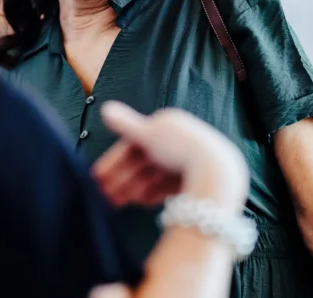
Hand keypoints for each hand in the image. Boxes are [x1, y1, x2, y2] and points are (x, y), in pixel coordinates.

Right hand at [92, 102, 247, 210]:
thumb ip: (125, 125)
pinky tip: (142, 204)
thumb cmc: (180, 149)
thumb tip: (105, 108)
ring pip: (154, 176)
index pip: (134, 143)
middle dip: (120, 179)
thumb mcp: (148, 135)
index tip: (96, 177)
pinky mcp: (197, 178)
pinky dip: (153, 194)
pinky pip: (169, 186)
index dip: (113, 160)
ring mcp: (188, 160)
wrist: (216, 173)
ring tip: (117, 203)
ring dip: (133, 188)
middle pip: (143, 161)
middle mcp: (178, 141)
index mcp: (168, 126)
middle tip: (102, 195)